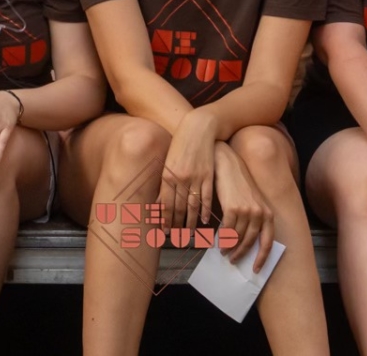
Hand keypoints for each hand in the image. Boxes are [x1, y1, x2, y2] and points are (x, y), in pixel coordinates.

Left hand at [160, 109, 217, 228]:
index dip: (164, 220)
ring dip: (190, 222)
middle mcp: (181, 178)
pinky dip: (205, 210)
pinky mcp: (208, 176)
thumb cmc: (180, 145)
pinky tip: (204, 220)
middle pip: (178, 208)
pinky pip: (206, 197)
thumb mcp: (168, 162)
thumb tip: (158, 202)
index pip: (165, 204)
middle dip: (176, 224)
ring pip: (192, 206)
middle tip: (175, 236)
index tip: (164, 231)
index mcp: (167, 175)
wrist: (198, 129)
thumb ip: (164, 182)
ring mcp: (196, 178)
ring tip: (188, 233)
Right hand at [212, 145, 275, 271]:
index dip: (262, 257)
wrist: (228, 166)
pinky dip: (223, 239)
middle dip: (242, 254)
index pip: (268, 241)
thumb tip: (244, 243)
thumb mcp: (251, 203)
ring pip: (238, 238)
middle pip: (251, 242)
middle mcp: (260, 213)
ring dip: (230, 248)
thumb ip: (252, 221)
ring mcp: (247, 211)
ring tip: (224, 252)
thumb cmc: (239, 186)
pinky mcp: (233, 208)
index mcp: (267, 214)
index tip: (256, 269)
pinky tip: (219, 242)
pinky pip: (228, 230)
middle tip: (234, 261)